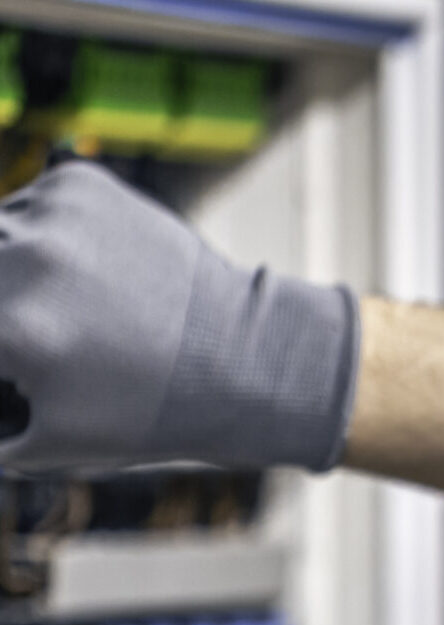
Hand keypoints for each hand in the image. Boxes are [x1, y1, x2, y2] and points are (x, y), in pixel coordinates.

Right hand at [0, 160, 358, 473]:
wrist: (239, 360)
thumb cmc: (143, 414)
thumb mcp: (46, 441)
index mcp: (12, 329)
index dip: (3, 357)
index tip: (19, 355)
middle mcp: (25, 257)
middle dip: (6, 316)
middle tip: (37, 336)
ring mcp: (54, 211)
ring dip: (6, 267)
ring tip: (57, 312)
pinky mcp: (82, 183)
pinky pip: (28, 204)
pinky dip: (36, 236)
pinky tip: (80, 276)